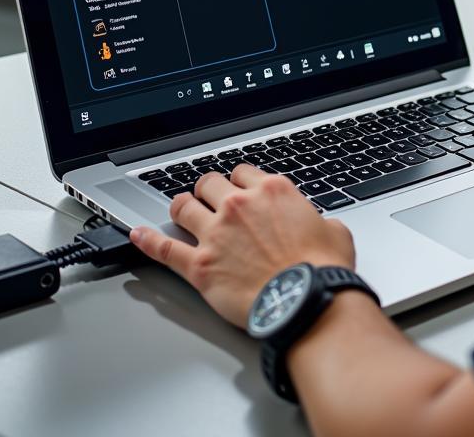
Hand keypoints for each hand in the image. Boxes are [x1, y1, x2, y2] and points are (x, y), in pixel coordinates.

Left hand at [129, 165, 355, 327]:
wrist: (305, 301)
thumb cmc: (321, 270)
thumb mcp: (335, 232)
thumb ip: (319, 221)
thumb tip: (320, 227)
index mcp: (273, 191)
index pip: (243, 173)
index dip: (240, 182)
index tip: (239, 190)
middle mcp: (239, 206)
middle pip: (209, 183)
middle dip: (209, 190)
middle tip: (210, 200)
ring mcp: (215, 234)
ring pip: (183, 207)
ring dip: (181, 207)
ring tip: (179, 210)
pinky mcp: (200, 266)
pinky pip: (164, 249)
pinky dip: (147, 241)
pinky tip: (138, 235)